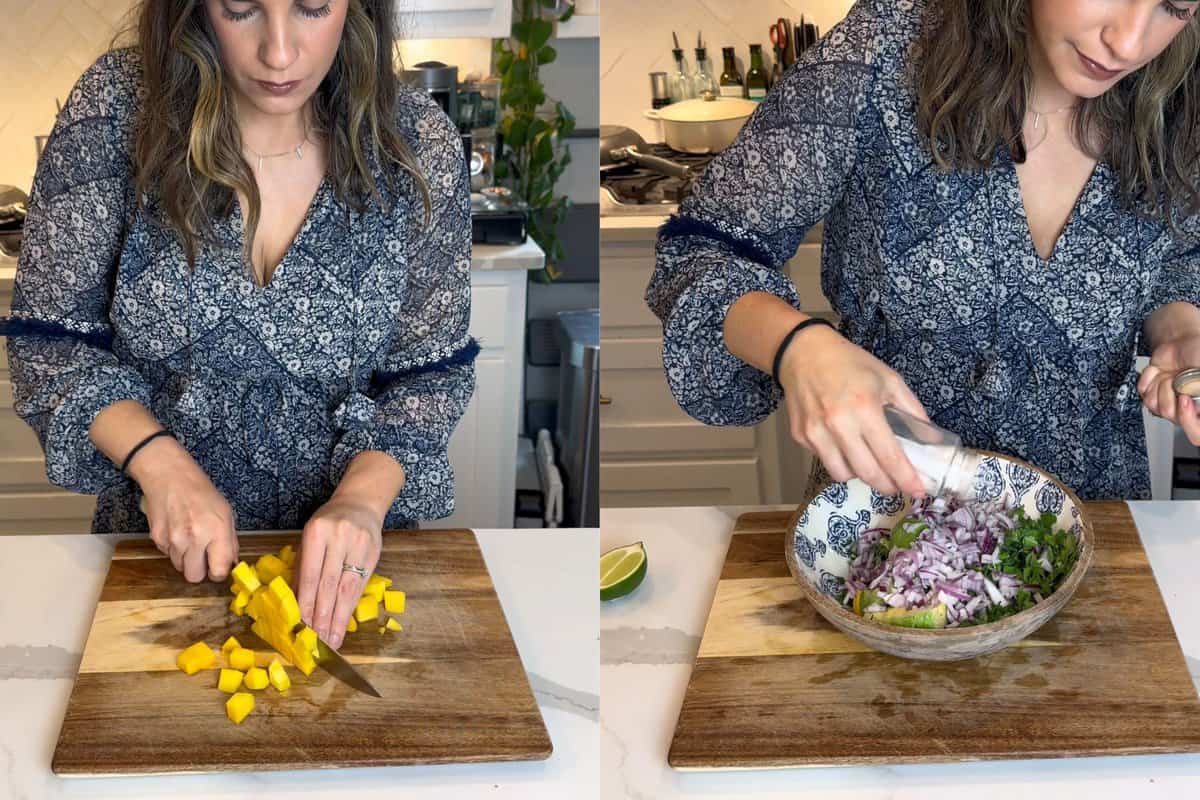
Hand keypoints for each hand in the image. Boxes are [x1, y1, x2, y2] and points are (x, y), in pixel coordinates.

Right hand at [136, 443, 238, 583]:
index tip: (218, 567)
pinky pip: (168, 555)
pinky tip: (178, 531)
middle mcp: (194, 538)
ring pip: (180, 567)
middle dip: (200, 570)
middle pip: (194, 577)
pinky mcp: (157, 539)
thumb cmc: (201, 492)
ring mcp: (173, 540)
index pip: (218, 571)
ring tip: (190, 538)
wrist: (169, 476)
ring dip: (186, 559)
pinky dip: (173, 549)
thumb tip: (230, 564)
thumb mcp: (226, 513)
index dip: (219, 572)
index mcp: (216, 531)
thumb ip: (230, 541)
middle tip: (203, 556)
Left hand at [295, 495, 382, 648]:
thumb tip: (295, 604)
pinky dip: (350, 607)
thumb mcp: (309, 539)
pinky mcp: (374, 553)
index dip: (307, 603)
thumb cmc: (328, 524)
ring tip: (331, 639)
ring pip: (347, 588)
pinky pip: (360, 586)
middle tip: (316, 641)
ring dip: (338, 618)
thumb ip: (303, 567)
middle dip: (322, 616)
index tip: (302, 626)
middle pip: (329, 584)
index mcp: (316, 532)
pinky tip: (344, 622)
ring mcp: (359, 545)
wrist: (360, 504)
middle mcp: (339, 538)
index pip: (311, 575)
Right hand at [778, 324, 929, 496]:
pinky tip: (844, 444)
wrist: (803, 353)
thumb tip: (930, 440)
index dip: (906, 479)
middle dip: (887, 486)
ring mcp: (815, 433)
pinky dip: (839, 460)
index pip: (889, 456)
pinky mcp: (800, 437)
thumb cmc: (850, 363)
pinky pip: (825, 460)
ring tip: (869, 463)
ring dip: (860, 475)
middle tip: (897, 486)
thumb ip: (912, 410)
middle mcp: (838, 425)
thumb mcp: (889, 379)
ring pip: (842, 475)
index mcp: (864, 408)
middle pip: (867, 473)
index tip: (918, 492)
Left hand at [1138, 332, 1199, 444]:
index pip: (1196, 435)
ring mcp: (1166, 402)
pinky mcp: (1151, 393)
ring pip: (1153, 404)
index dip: (1188, 420)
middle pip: (1170, 416)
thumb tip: (1197, 402)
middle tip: (1178, 379)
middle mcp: (1185, 410)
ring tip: (1172, 374)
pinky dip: (1149, 376)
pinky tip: (1160, 370)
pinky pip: (1142, 391)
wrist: (1184, 342)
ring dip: (1161, 382)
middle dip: (1171, 393)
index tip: (1184, 399)